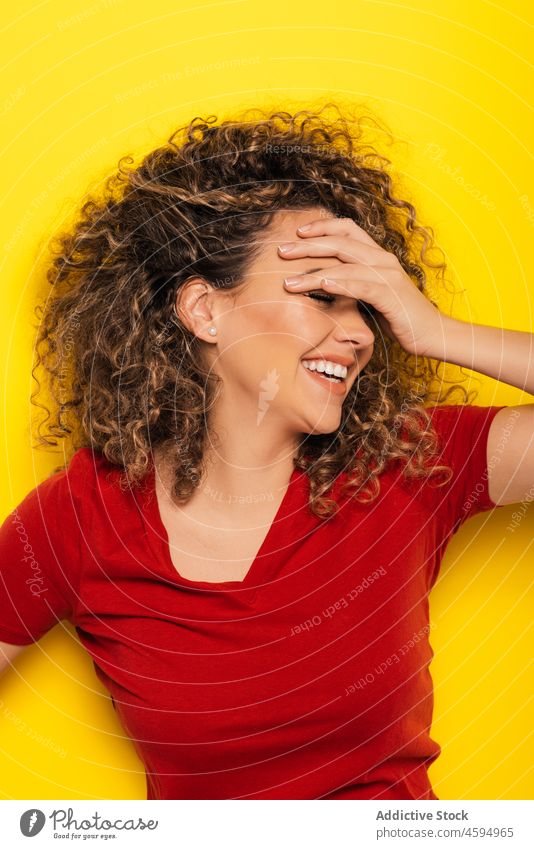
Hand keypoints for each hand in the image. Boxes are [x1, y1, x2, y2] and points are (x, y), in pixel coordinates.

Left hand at [278, 216, 445, 356]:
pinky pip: (361, 285)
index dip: (321, 227)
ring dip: (313, 271)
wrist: (433, 334)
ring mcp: (388, 276)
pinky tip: (320, 285)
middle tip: (280, 251)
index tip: (297, 233)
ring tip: (288, 281)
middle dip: (307, 246)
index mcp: (378, 256)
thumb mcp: (372, 297)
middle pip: (339, 242)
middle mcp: (382, 260)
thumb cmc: (401, 317)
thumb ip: (353, 285)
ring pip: (344, 263)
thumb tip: (325, 285)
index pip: (347, 229)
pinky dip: (339, 283)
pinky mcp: (391, 295)